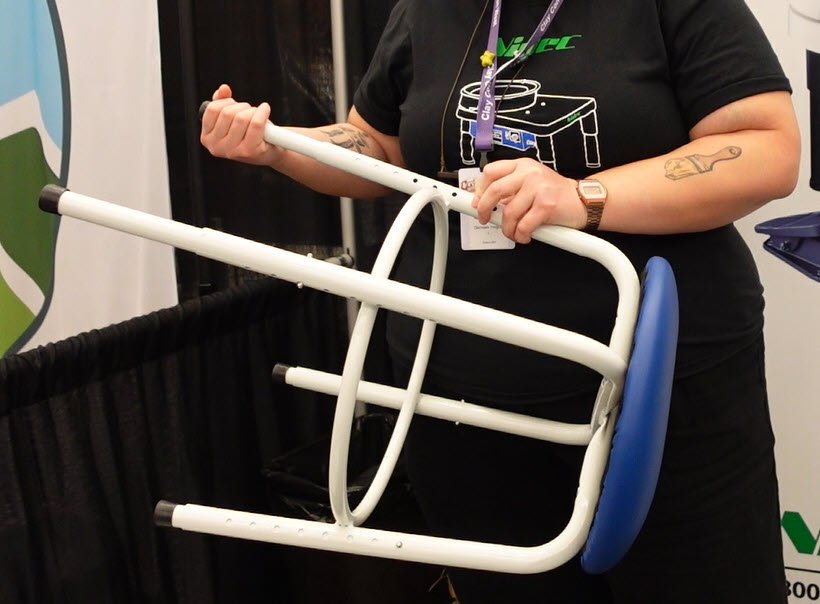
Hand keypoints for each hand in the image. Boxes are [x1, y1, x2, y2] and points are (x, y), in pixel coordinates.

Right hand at [200, 84, 281, 166]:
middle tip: (250, 111)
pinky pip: (256, 124)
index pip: (212, 109)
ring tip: (257, 115)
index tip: (235, 105)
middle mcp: (216, 147)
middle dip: (241, 106)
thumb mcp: (231, 117)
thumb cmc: (247, 132)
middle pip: (227, 113)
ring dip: (252, 111)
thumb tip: (224, 88)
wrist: (268, 150)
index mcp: (206, 138)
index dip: (226, 101)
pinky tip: (265, 109)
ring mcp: (232, 151)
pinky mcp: (249, 151)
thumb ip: (222, 101)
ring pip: (242, 118)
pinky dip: (262, 112)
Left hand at [472, 158, 586, 242]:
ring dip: (507, 229)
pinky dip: (521, 235)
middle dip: (484, 209)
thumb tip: (483, 202)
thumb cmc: (554, 194)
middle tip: (485, 219)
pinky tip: (525, 236)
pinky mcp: (546, 205)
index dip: (479, 189)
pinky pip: (523, 225)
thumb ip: (510, 188)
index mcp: (522, 165)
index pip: (491, 172)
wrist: (583, 200)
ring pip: (509, 213)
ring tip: (513, 233)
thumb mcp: (530, 182)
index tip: (476, 202)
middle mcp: (529, 173)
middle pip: (494, 191)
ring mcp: (539, 188)